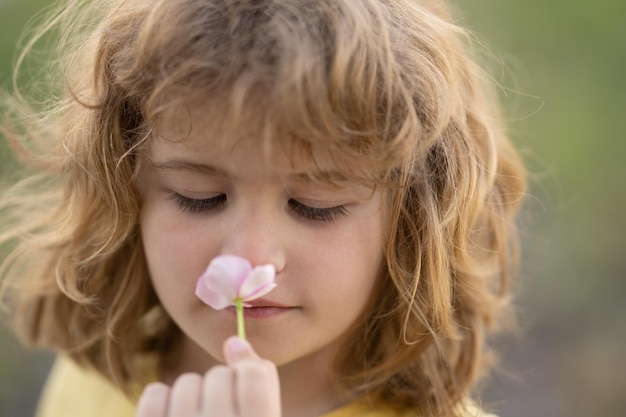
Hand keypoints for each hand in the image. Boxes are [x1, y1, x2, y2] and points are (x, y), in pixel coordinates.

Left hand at [136, 337, 280, 416]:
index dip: (249, 365)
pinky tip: (173, 414)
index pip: (255, 382)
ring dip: (194, 391)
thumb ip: (261, 388)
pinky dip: (162, 399)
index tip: (241, 358)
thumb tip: (235, 342)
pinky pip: (155, 396)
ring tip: (200, 414)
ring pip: (187, 383)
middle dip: (222, 383)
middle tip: (224, 406)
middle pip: (220, 378)